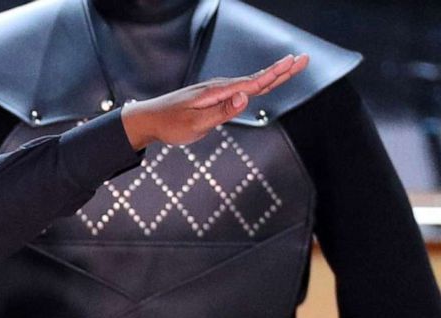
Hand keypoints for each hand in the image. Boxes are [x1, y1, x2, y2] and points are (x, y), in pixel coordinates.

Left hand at [121, 54, 308, 148]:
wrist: (149, 119)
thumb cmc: (170, 124)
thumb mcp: (196, 124)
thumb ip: (222, 111)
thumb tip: (246, 96)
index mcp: (218, 92)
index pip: (253, 82)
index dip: (275, 73)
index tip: (294, 62)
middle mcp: (219, 87)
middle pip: (256, 78)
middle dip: (281, 69)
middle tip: (303, 58)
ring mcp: (217, 91)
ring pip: (250, 82)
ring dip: (272, 74)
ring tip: (291, 66)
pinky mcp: (214, 97)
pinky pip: (241, 88)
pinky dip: (258, 83)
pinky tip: (265, 82)